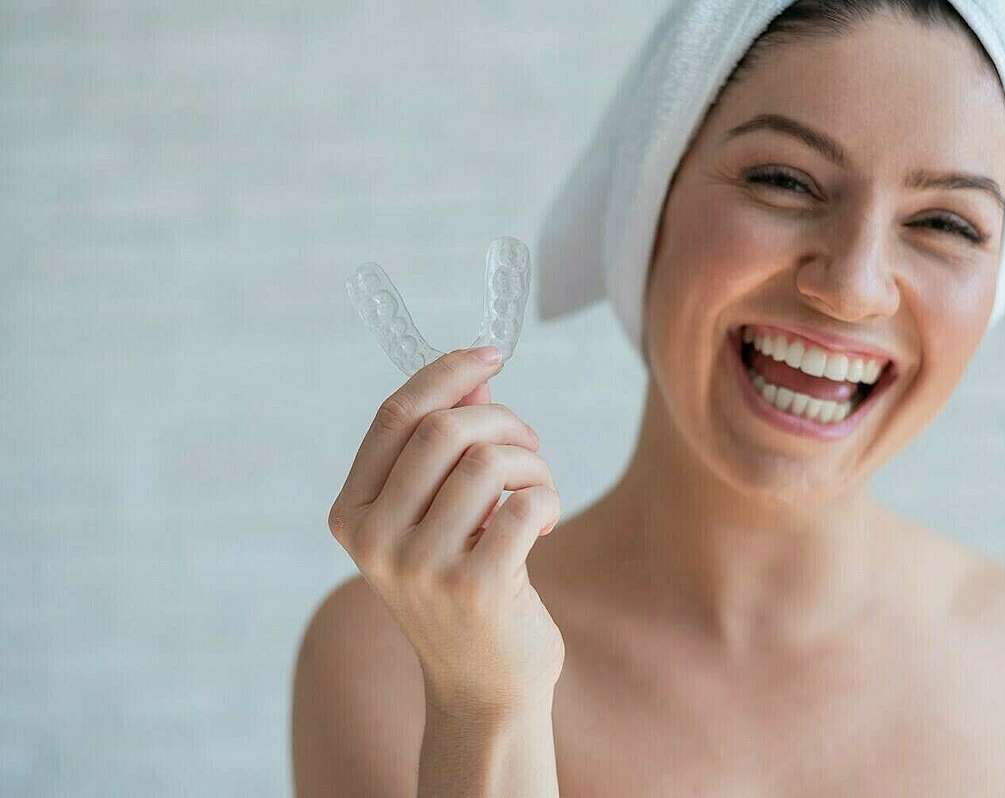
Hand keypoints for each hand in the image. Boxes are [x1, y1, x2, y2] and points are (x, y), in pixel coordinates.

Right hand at [327, 347, 563, 715]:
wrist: (482, 686)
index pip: (395, 416)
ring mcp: (421, 568)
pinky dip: (548, 497)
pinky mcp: (476, 587)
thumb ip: (447, 446)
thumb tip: (475, 374)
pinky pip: (526, 501)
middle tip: (529, 444)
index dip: (447, 373)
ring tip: (539, 487)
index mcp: (352, 514)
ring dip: (532, 461)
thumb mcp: (439, 514)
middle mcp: (374, 541)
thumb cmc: (462, 586)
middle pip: (445, 430)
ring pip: (489, 461)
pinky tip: (544, 523)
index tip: (490, 353)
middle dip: (502, 420)